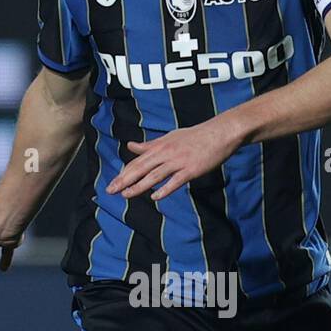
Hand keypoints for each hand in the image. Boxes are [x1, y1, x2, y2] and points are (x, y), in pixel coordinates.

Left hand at [106, 117, 239, 200]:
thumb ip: (149, 145)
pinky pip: (175, 181)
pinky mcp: (191, 170)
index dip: (124, 173)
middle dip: (124, 180)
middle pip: (141, 168)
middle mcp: (166, 153)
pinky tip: (155, 197)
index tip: (112, 183)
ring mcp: (178, 162)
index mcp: (160, 146)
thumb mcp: (169, 137)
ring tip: (126, 195)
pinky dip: (165, 189)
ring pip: (154, 175)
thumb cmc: (195, 136)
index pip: (138, 161)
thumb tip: (130, 146)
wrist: (220, 133)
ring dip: (139, 186)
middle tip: (110, 190)